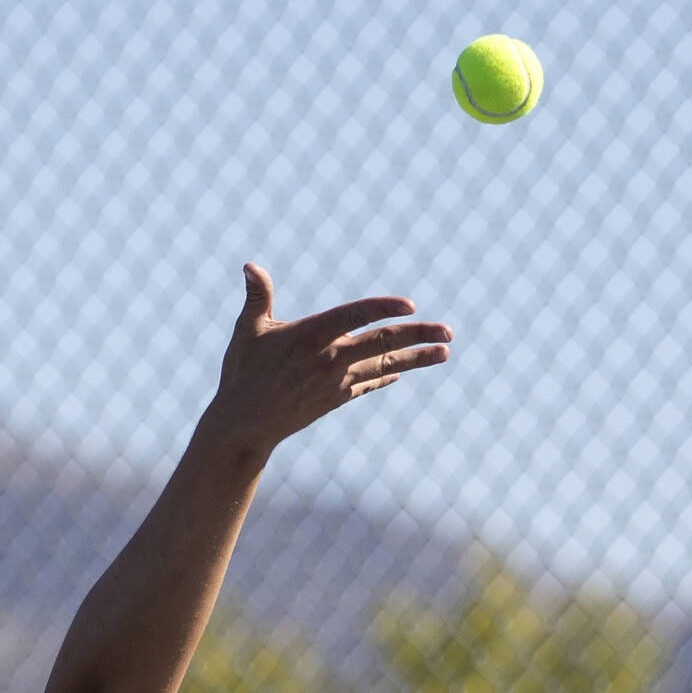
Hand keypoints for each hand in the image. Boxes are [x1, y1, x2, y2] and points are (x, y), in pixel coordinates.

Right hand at [205, 263, 452, 454]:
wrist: (243, 427)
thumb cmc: (242, 374)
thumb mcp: (248, 331)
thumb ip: (258, 296)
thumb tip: (250, 266)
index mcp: (310, 336)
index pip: (354, 316)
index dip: (382, 308)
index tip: (410, 305)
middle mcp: (330, 359)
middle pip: (382, 343)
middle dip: (418, 336)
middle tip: (449, 332)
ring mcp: (336, 383)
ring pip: (384, 366)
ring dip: (416, 359)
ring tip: (445, 352)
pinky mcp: (335, 400)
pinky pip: (368, 384)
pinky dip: (385, 375)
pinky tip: (401, 371)